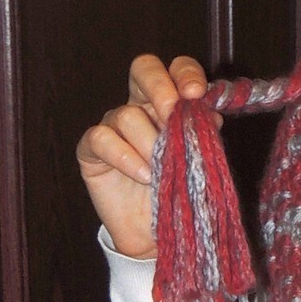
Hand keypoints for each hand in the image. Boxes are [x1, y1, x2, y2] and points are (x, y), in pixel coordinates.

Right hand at [76, 54, 210, 260]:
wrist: (158, 232)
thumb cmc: (179, 191)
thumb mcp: (199, 161)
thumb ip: (203, 134)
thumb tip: (209, 115)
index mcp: (169, 102)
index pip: (175, 69)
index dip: (185, 73)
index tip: (197, 93)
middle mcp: (140, 106)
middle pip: (143, 69)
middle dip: (159, 86)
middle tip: (172, 110)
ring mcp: (113, 125)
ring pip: (127, 114)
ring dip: (149, 142)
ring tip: (162, 169)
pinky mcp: (91, 150)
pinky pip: (102, 139)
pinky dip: (126, 157)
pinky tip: (144, 176)